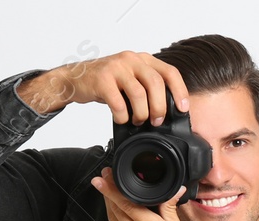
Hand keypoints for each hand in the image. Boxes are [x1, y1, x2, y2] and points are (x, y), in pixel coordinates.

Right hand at [21, 50, 189, 124]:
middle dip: (160, 108)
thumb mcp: (131, 80)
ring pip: (139, 94)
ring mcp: (116, 67)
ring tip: (137, 120)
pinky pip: (119, 103)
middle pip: (156, 84)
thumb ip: (148, 88)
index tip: (183, 109)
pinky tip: (121, 118)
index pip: (170, 72)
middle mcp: (131, 59)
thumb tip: (167, 113)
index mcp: (143, 59)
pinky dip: (123, 116)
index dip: (180, 91)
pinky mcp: (102, 79)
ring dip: (141, 114)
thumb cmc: (106, 83)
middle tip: (156, 122)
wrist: (75, 79)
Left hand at [90, 169, 209, 220]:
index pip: (125, 203)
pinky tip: (123, 215)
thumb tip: (173, 190)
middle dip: (107, 193)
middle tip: (103, 178)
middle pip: (114, 210)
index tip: (102, 177)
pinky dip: (118, 220)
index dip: (111, 188)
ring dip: (110, 205)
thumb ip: (170, 208)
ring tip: (110, 192)